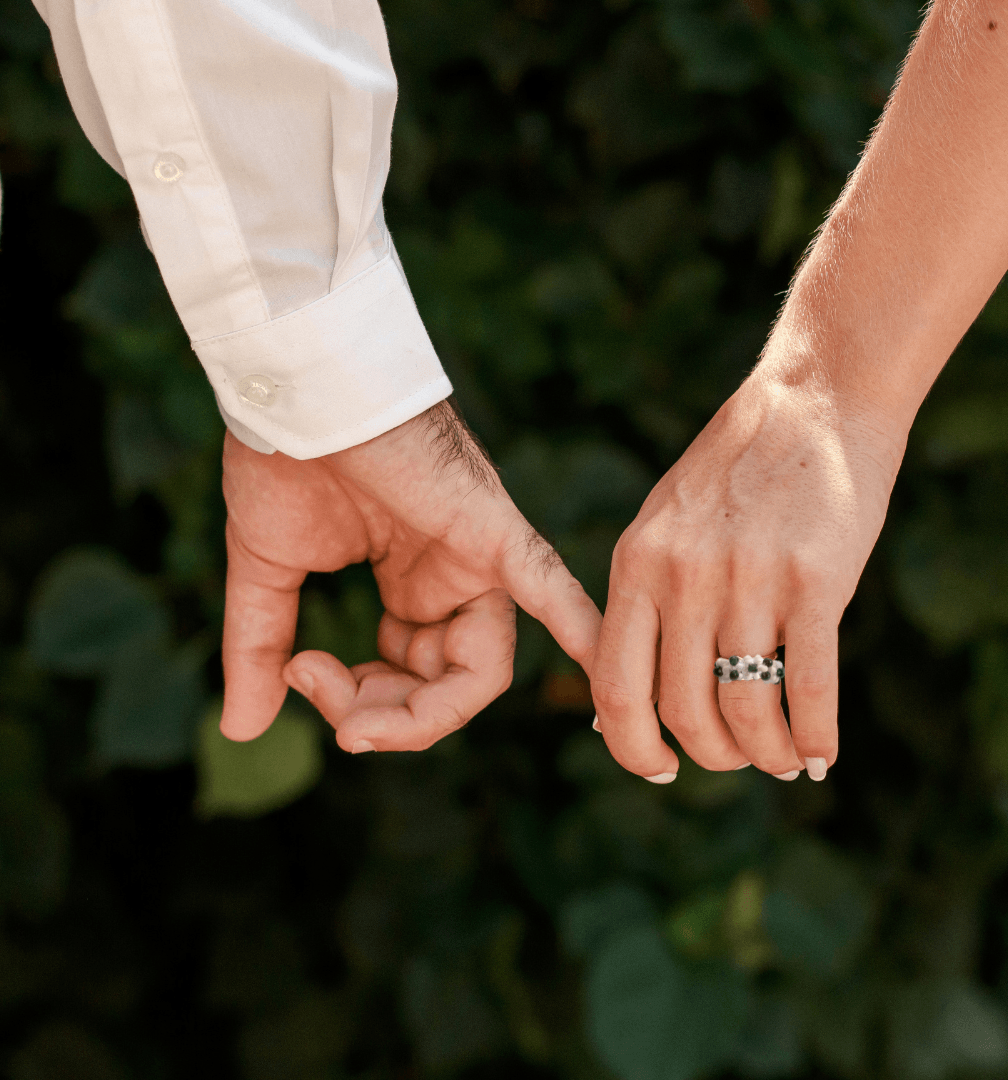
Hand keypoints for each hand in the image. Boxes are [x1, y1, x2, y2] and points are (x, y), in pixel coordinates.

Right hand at [220, 401, 600, 751]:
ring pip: (484, 667)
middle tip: (337, 718)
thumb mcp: (268, 573)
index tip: (299, 679)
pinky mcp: (492, 531)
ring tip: (357, 721)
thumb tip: (242, 728)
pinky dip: (580, 635)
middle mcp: (452, 578)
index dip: (360, 703)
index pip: (409, 678)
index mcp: (410, 585)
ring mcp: (477, 557)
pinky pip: (548, 588)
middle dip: (387, 717)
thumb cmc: (283, 461)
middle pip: (447, 685)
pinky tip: (608, 691)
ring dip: (423, 713)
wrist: (292, 390)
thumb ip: (260, 648)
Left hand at [589, 369, 902, 781]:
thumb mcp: (664, 524)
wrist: (814, 401)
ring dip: (764, 754)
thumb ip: (645, 599)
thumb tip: (629, 695)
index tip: (660, 770)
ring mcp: (748, 578)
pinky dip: (814, 737)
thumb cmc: (737, 472)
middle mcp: (683, 576)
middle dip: (712, 755)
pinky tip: (820, 754)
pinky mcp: (816, 579)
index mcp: (636, 563)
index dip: (633, 747)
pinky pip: (808, 688)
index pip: (616, 688)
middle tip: (736, 759)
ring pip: (746, 709)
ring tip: (780, 760)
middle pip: (683, 710)